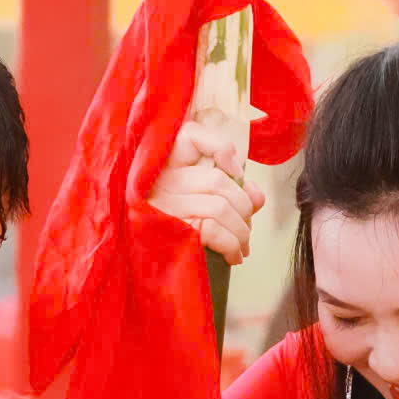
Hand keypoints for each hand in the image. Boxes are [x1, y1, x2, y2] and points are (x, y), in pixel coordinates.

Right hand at [149, 128, 264, 265]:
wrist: (141, 263)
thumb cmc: (173, 228)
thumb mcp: (195, 199)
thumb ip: (229, 189)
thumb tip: (257, 197)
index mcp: (164, 163)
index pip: (191, 135)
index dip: (222, 150)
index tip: (235, 173)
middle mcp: (161, 180)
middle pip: (219, 181)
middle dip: (244, 207)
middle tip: (246, 227)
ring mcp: (164, 204)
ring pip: (220, 207)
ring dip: (241, 232)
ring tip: (243, 246)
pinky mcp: (171, 229)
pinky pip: (212, 230)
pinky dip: (231, 245)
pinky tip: (234, 256)